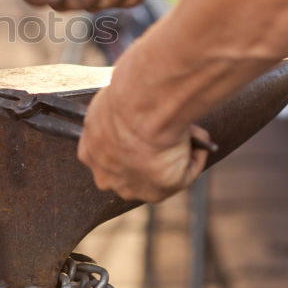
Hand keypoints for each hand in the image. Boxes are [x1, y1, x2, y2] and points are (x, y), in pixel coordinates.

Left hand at [78, 82, 209, 201]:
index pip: (108, 153)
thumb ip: (123, 113)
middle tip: (174, 132)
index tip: (148, 127)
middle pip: (133, 169)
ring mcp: (133, 189)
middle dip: (152, 156)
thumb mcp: (115, 99)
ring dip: (176, 155)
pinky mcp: (160, 191)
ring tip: (189, 130)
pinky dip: (195, 155)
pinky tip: (197, 137)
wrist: (143, 108)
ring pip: (160, 174)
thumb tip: (145, 110)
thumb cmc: (127, 96)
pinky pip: (185, 173)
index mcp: (89, 153)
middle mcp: (107, 177)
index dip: (131, 141)